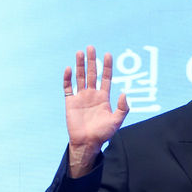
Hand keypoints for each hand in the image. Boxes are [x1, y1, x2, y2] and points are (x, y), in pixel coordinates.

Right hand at [64, 46, 128, 175]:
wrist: (87, 143)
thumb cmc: (103, 134)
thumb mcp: (116, 121)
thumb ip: (122, 108)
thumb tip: (124, 93)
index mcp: (104, 98)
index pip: (106, 78)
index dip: (107, 67)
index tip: (108, 54)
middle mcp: (92, 95)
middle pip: (92, 74)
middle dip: (92, 61)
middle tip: (91, 47)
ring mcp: (81, 97)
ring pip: (80, 77)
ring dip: (80, 65)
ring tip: (80, 53)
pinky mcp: (71, 102)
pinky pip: (68, 88)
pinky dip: (68, 78)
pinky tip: (69, 69)